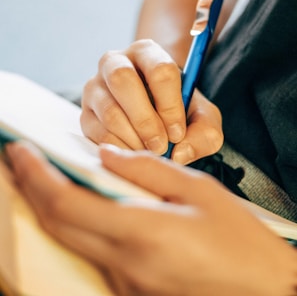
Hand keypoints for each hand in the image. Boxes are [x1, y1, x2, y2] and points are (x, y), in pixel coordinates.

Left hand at [6, 142, 296, 295]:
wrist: (264, 291)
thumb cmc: (239, 240)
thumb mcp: (199, 191)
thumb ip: (148, 169)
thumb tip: (107, 155)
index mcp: (141, 233)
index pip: (66, 204)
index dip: (36, 176)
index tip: (19, 152)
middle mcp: (125, 265)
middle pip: (58, 224)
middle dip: (33, 189)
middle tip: (22, 161)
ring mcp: (126, 284)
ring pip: (74, 240)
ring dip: (57, 207)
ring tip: (52, 177)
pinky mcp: (132, 291)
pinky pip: (95, 253)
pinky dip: (81, 226)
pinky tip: (89, 207)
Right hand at [81, 39, 222, 164]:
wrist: (152, 110)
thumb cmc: (178, 110)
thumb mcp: (202, 118)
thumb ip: (205, 133)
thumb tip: (179, 153)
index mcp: (148, 53)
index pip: (160, 70)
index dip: (170, 106)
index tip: (178, 133)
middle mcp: (115, 62)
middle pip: (123, 80)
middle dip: (145, 120)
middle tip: (161, 146)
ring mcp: (96, 87)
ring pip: (109, 110)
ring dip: (133, 138)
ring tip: (150, 151)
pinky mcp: (85, 112)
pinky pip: (98, 132)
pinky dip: (120, 148)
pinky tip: (135, 152)